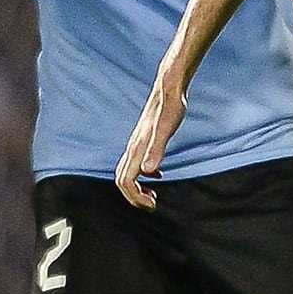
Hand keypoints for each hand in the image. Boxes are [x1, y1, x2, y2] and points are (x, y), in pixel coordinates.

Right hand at [115, 83, 186, 209]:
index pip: (126, 182)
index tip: (153, 204)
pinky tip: (157, 175)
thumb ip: (157, 150)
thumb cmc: (170, 107)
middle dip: (134, 198)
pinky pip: (135, 163)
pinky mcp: (143, 140)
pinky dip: (143, 176)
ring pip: (126, 173)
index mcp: (136, 149)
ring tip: (153, 196)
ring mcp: (137, 144)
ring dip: (136, 189)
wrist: (168, 88)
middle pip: (122, 181)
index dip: (136, 198)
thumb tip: (148, 171)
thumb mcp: (166, 129)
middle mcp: (133, 148)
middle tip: (152, 205)